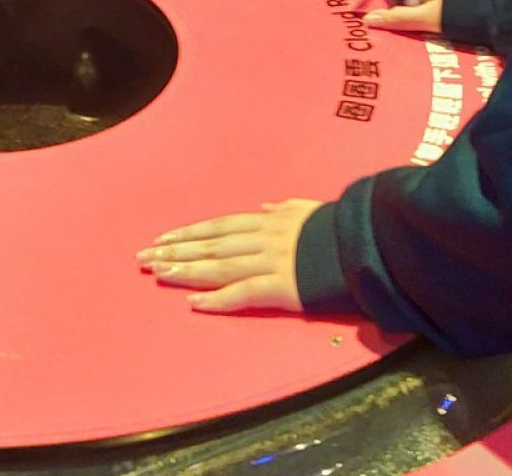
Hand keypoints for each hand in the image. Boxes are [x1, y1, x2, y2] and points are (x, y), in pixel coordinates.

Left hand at [137, 199, 321, 312]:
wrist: (367, 242)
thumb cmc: (339, 227)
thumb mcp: (308, 209)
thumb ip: (284, 209)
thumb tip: (266, 207)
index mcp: (268, 222)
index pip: (218, 227)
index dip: (189, 233)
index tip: (163, 240)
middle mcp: (263, 238)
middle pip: (211, 245)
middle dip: (176, 251)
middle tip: (144, 259)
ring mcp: (271, 261)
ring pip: (220, 266)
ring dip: (187, 271)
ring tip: (160, 275)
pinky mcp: (282, 286)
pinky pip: (244, 293)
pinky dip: (218, 299)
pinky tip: (195, 304)